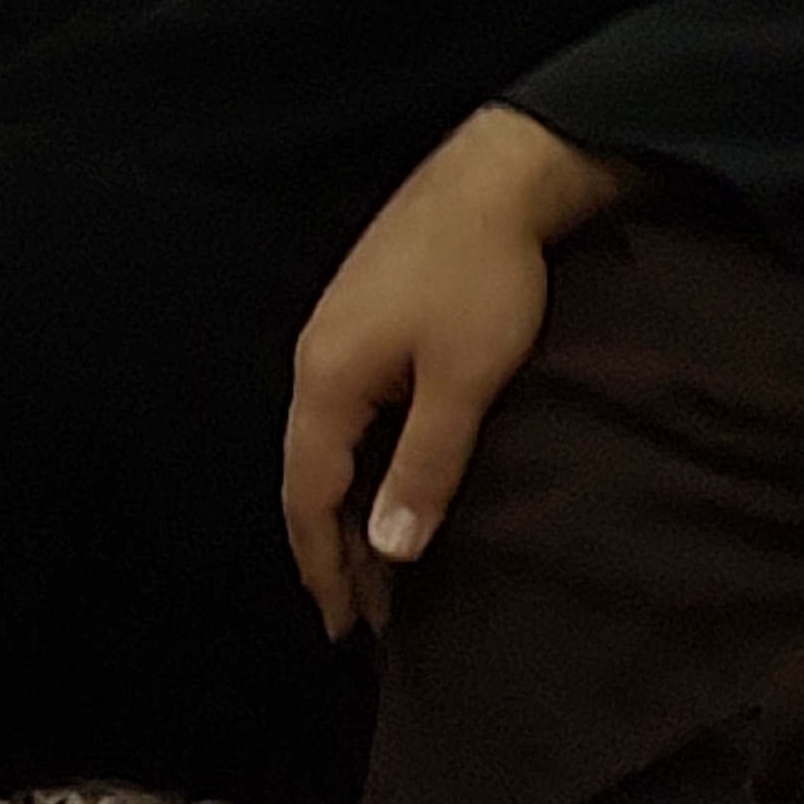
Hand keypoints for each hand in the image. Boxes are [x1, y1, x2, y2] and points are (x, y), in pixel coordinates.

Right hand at [281, 104, 625, 640]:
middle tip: (361, 616)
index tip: (346, 629)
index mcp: (327, 382)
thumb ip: (423, 468)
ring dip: (346, 508)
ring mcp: (336, 336)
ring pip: (327, 444)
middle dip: (330, 548)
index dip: (324, 566)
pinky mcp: (364, 319)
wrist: (495, 175)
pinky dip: (359, 466)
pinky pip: (345, 415)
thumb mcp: (464, 383)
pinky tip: (388, 480)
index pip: (308, 497)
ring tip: (376, 563)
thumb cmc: (483, 279)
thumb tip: (386, 551)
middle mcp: (315, 362)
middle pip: (307, 474)